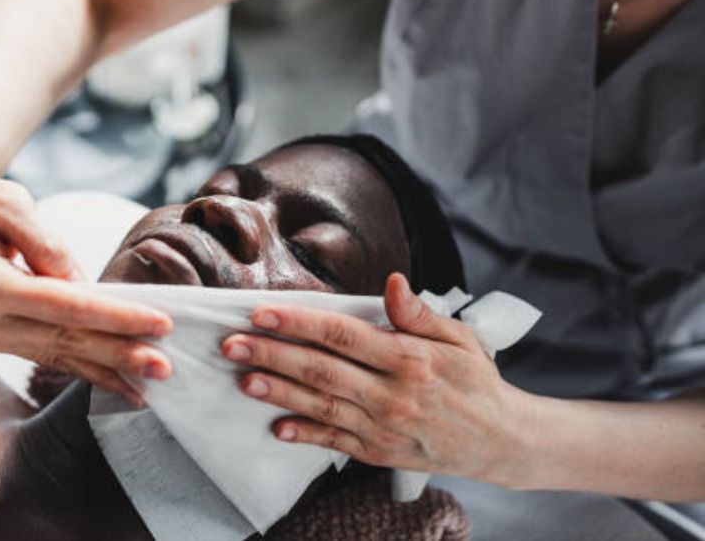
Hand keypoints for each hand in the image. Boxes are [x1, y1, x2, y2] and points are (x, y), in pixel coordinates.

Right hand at [0, 166, 171, 404]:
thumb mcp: (9, 203)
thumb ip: (47, 243)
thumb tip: (85, 285)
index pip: (63, 306)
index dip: (115, 316)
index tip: (160, 323)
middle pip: (62, 340)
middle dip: (118, 354)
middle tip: (165, 368)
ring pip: (54, 355)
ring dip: (103, 370)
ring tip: (148, 385)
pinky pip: (42, 354)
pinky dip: (80, 367)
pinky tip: (112, 382)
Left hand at [220, 274, 528, 481]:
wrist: (500, 440)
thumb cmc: (475, 381)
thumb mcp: (459, 337)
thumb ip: (419, 312)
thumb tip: (392, 282)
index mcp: (410, 358)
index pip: (342, 335)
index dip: (299, 323)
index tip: (262, 312)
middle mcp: (393, 393)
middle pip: (322, 370)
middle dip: (273, 355)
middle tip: (233, 344)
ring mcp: (384, 426)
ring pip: (322, 406)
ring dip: (279, 393)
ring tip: (243, 380)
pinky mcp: (379, 452)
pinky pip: (335, 443)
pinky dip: (305, 435)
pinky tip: (277, 426)